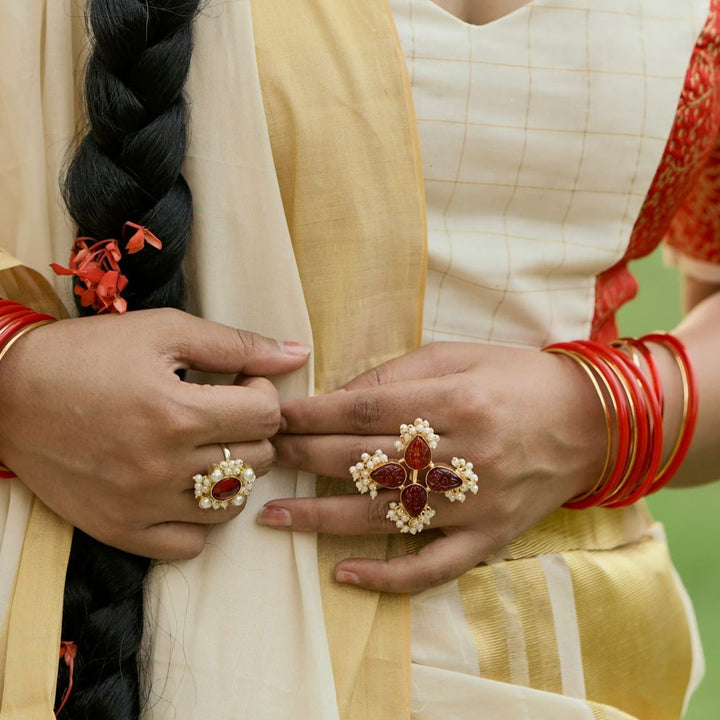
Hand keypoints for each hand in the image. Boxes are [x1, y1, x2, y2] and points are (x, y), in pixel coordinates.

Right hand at [0, 308, 308, 558]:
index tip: (242, 381)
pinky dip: (199, 519)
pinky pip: (190, 544)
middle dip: (252, 430)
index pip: (267, 415)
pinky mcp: (119, 531)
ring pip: (232, 505)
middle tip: (224, 411)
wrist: (6, 393)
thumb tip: (298, 354)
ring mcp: (141, 506)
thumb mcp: (163, 331)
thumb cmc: (87, 354)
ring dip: (234, 474)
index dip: (264, 391)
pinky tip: (184, 488)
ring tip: (207, 447)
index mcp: (178, 413)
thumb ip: (236, 344)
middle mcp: (163, 467)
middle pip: (258, 460)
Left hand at [263, 342, 604, 591]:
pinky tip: (343, 573)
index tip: (276, 416)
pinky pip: (432, 566)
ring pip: (385, 516)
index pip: (364, 409)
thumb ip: (397, 373)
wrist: (589, 420)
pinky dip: (387, 575)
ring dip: (321, 517)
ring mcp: (475, 503)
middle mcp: (464, 454)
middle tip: (261, 454)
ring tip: (273, 515)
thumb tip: (337, 396)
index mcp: (457, 400)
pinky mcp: (488, 537)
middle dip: (303, 456)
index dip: (312, 414)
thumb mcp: (458, 356)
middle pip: (364, 460)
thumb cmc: (516, 378)